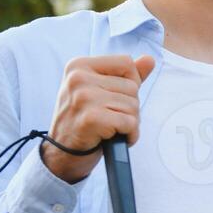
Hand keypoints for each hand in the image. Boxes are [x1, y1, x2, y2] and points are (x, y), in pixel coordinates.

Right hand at [40, 53, 155, 183]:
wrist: (62, 153)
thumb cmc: (83, 120)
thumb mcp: (100, 90)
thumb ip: (125, 74)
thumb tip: (149, 59)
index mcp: (79, 65)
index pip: (126, 62)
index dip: (131, 82)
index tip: (116, 97)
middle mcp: (78, 77)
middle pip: (132, 87)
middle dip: (129, 107)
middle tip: (110, 118)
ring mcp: (83, 97)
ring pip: (133, 106)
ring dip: (129, 123)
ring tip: (110, 128)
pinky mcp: (91, 118)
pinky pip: (130, 122)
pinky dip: (129, 135)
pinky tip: (113, 138)